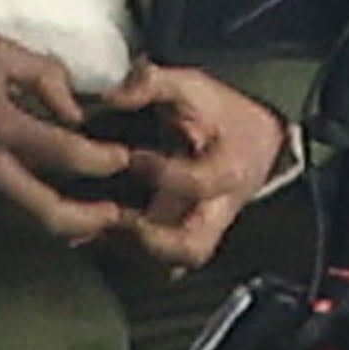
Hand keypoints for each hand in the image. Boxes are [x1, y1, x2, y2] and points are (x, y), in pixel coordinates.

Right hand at [0, 34, 140, 242]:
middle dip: (83, 219)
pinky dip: (37, 217)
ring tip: (96, 221)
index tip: (121, 158)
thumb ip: (47, 77)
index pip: (60, 151)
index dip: (98, 159)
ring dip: (63, 226)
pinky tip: (62, 213)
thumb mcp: (1, 53)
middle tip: (113, 215)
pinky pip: (9, 212)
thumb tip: (75, 113)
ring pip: (24, 221)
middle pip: (42, 210)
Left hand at [94, 62, 289, 275]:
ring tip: (96, 230)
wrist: (253, 140)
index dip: (162, 172)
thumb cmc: (220, 114)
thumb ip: (153, 83)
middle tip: (112, 217)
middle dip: (149, 241)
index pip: (199, 183)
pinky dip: (125, 253)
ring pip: (170, 266)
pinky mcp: (181, 241)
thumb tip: (113, 92)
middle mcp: (216, 210)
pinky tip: (97, 234)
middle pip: (190, 248)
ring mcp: (199, 230)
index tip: (133, 157)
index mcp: (227, 171)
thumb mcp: (193, 87)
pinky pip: (154, 264)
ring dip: (131, 252)